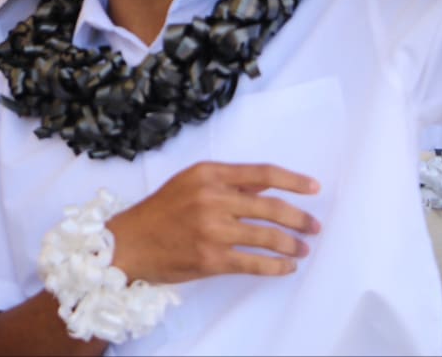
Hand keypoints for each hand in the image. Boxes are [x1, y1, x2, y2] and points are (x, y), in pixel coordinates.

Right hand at [108, 161, 320, 282]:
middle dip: (300, 219)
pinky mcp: (211, 258)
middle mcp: (212, 198)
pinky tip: (286, 267)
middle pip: (272, 207)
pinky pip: (255, 263)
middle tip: (314, 227)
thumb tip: (266, 189)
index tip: (314, 188)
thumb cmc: (159, 213)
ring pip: (268, 237)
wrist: (128, 243)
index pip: (262, 173)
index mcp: (207, 174)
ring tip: (302, 249)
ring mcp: (212, 229)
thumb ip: (226, 184)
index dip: (293, 181)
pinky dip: (276, 267)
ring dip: (292, 245)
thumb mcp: (189, 184)